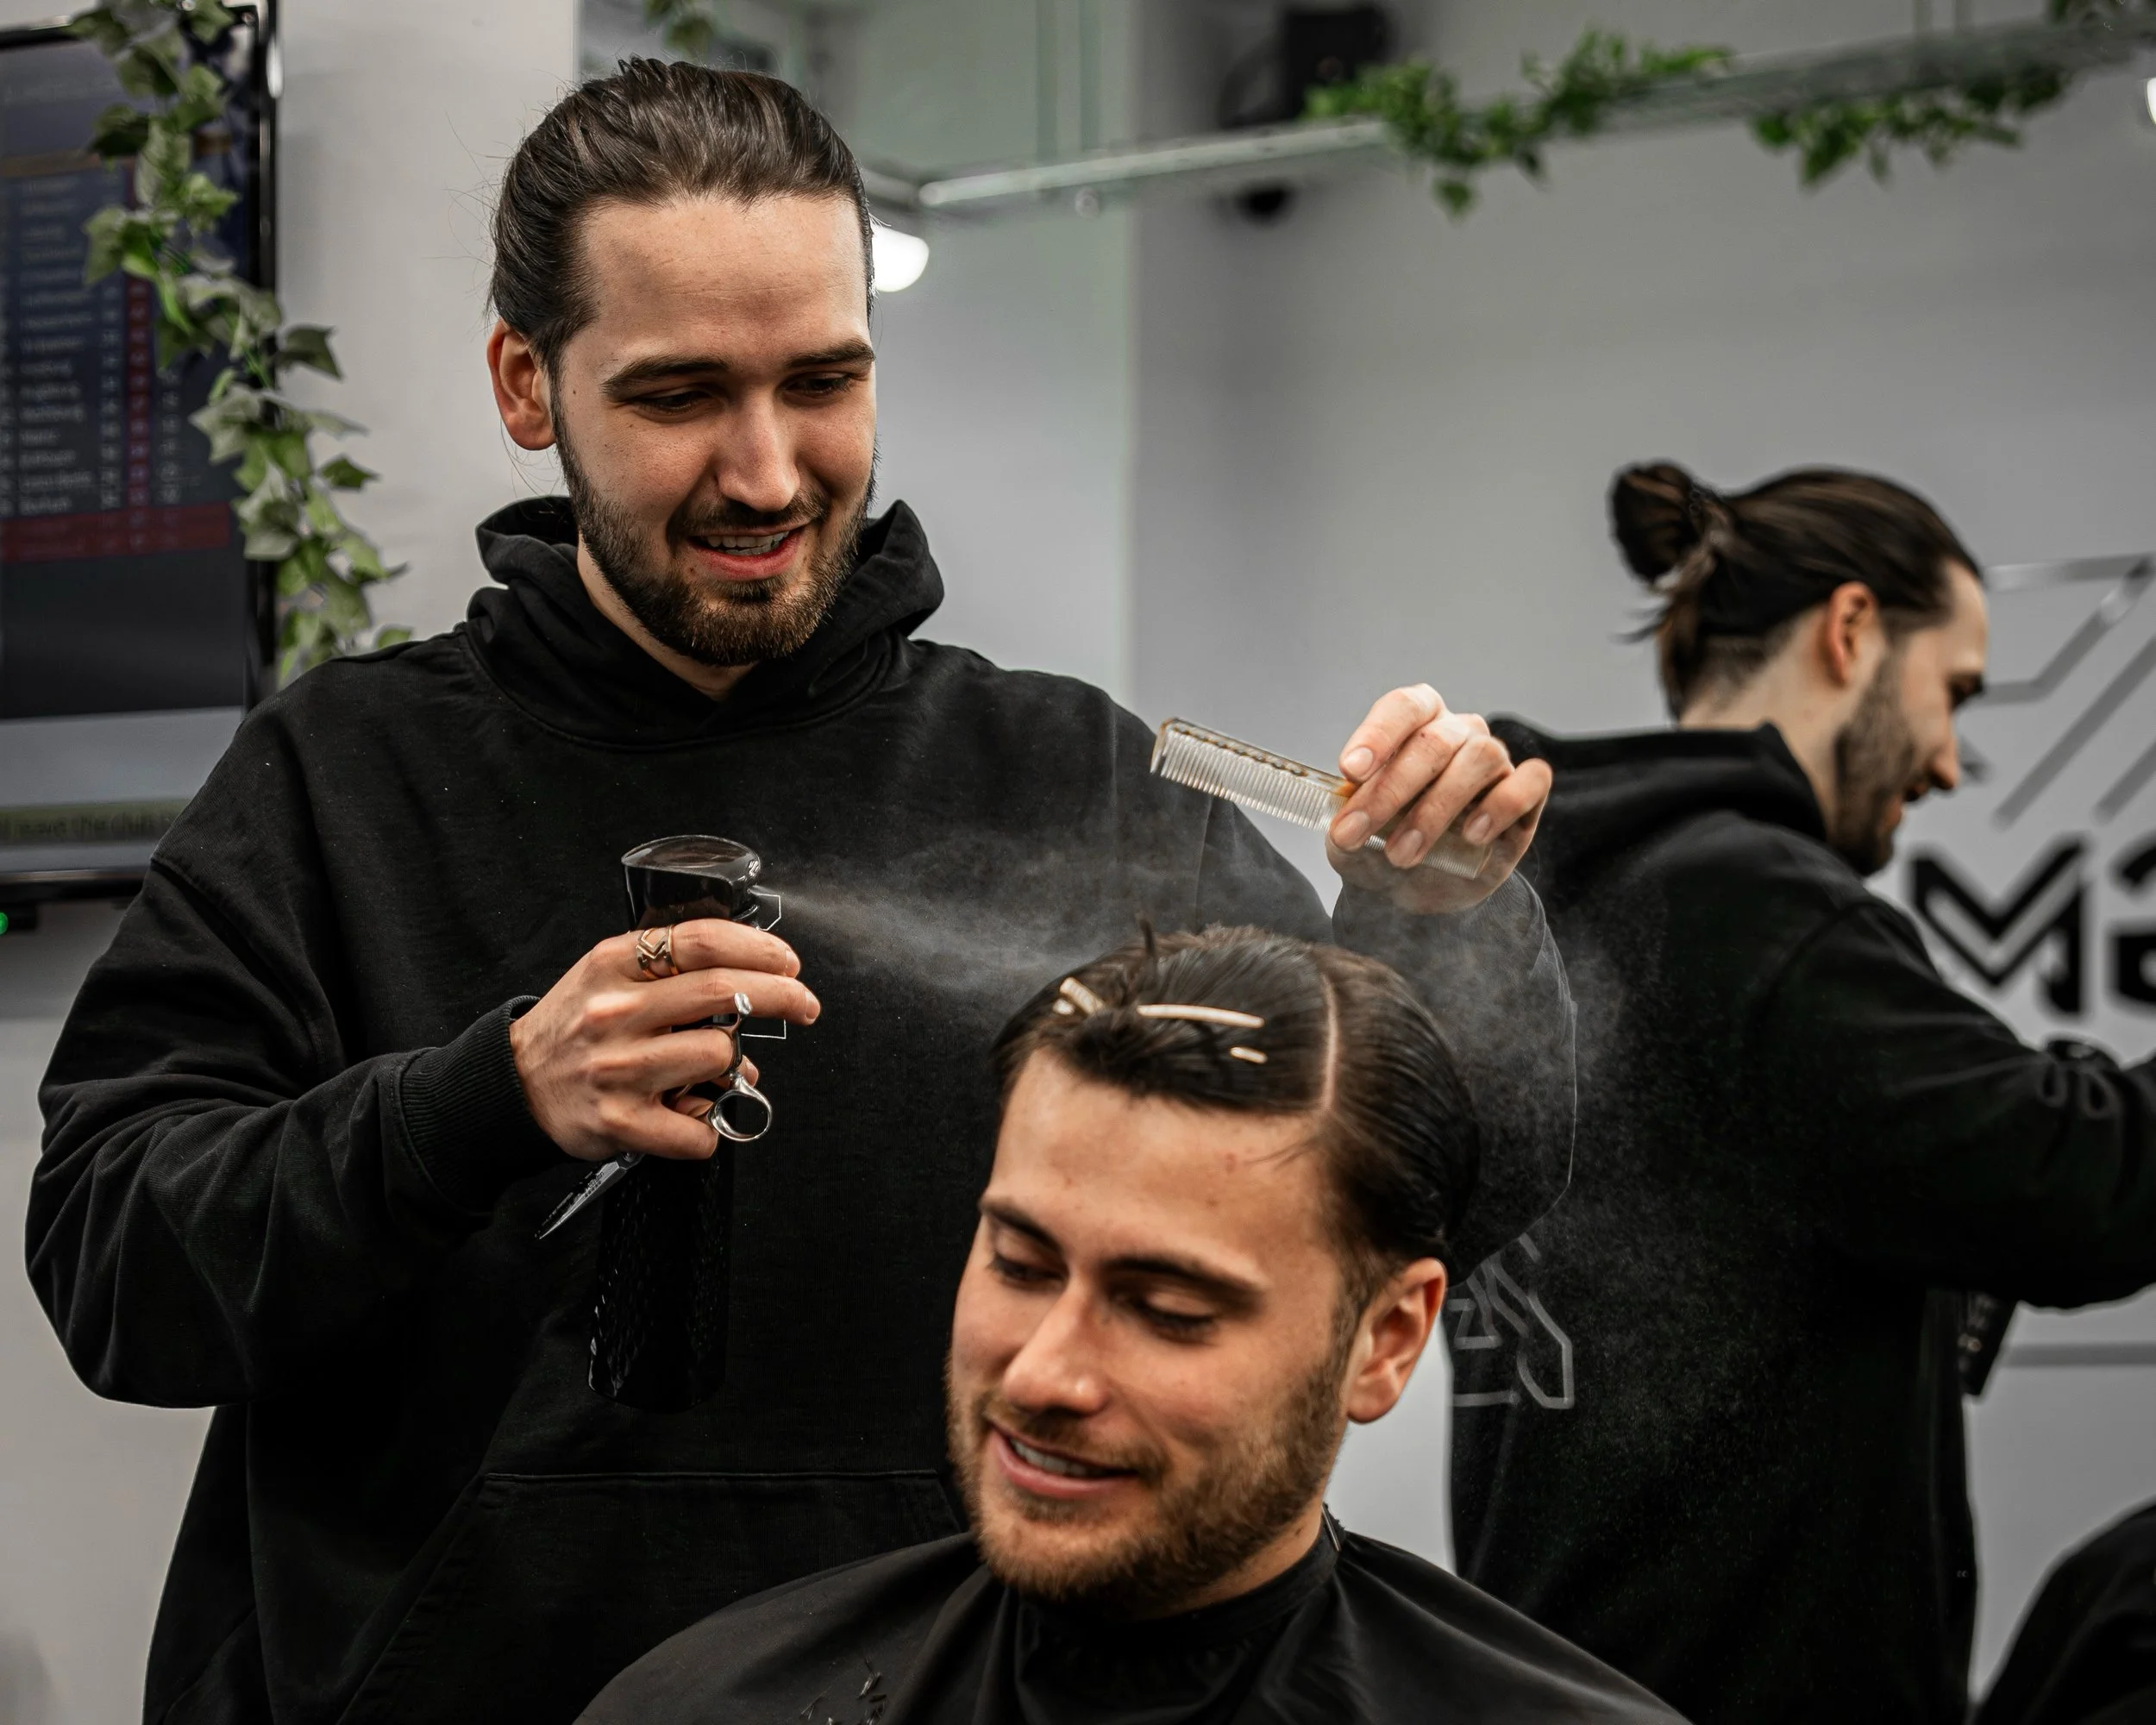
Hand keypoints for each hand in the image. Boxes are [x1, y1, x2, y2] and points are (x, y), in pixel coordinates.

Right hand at [510, 920, 820, 1161]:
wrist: (512, 1086)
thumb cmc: (573, 1028)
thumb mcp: (606, 976)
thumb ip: (669, 972)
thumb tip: (749, 990)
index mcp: (613, 965)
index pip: (701, 940)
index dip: (758, 947)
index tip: (787, 962)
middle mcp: (615, 1011)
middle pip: (721, 989)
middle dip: (781, 995)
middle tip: (804, 1003)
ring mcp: (618, 1068)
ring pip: (717, 1055)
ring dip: (733, 1064)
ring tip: (715, 1069)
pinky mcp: (620, 1121)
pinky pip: (697, 1127)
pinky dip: (708, 1126)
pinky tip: (693, 1115)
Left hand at [1324, 683, 1551, 914]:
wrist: (1413, 891)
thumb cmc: (1379, 846)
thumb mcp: (1351, 833)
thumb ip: (1346, 815)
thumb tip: (1343, 809)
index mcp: (1417, 722)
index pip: (1403, 707)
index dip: (1377, 735)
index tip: (1350, 771)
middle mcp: (1459, 732)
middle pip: (1434, 742)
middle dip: (1390, 791)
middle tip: (1356, 833)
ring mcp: (1495, 761)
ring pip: (1479, 759)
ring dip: (1435, 810)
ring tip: (1402, 854)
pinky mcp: (1526, 796)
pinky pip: (1531, 781)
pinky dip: (1502, 805)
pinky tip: (1473, 834)